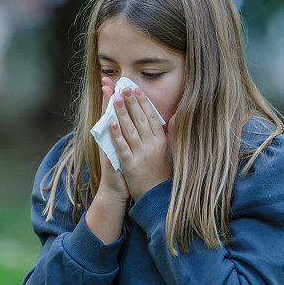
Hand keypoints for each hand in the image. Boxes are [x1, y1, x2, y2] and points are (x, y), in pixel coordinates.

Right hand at [97, 81, 130, 202]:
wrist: (117, 190)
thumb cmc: (126, 169)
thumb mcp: (130, 148)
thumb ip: (133, 132)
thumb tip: (140, 117)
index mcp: (116, 134)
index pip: (114, 111)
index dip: (114, 95)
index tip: (112, 79)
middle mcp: (110, 139)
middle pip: (111, 113)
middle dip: (111, 96)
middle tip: (110, 79)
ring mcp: (109, 148)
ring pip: (110, 125)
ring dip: (112, 109)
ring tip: (112, 93)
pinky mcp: (111, 158)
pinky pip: (111, 143)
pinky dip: (111, 133)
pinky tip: (110, 122)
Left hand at [103, 78, 173, 202]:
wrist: (155, 198)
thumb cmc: (161, 174)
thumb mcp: (171, 152)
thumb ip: (170, 134)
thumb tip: (174, 117)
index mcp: (162, 141)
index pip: (151, 116)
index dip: (143, 101)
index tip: (136, 88)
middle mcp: (152, 145)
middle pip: (140, 118)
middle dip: (131, 101)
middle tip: (123, 86)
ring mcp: (141, 155)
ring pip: (130, 129)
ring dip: (121, 111)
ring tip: (114, 97)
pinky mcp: (130, 165)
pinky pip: (121, 146)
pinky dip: (115, 133)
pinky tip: (110, 121)